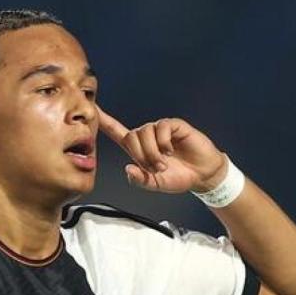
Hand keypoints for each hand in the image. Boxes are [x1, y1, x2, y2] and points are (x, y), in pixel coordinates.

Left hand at [97, 106, 227, 193]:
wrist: (202, 175)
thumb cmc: (178, 177)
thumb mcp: (155, 184)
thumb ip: (140, 179)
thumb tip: (128, 168)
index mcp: (139, 148)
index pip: (118, 132)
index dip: (105, 121)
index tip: (94, 110)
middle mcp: (147, 136)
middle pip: (131, 136)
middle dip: (141, 155)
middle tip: (155, 168)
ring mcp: (161, 130)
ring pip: (145, 132)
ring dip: (152, 151)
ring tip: (164, 163)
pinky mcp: (174, 126)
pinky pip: (161, 127)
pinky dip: (163, 142)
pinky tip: (170, 150)